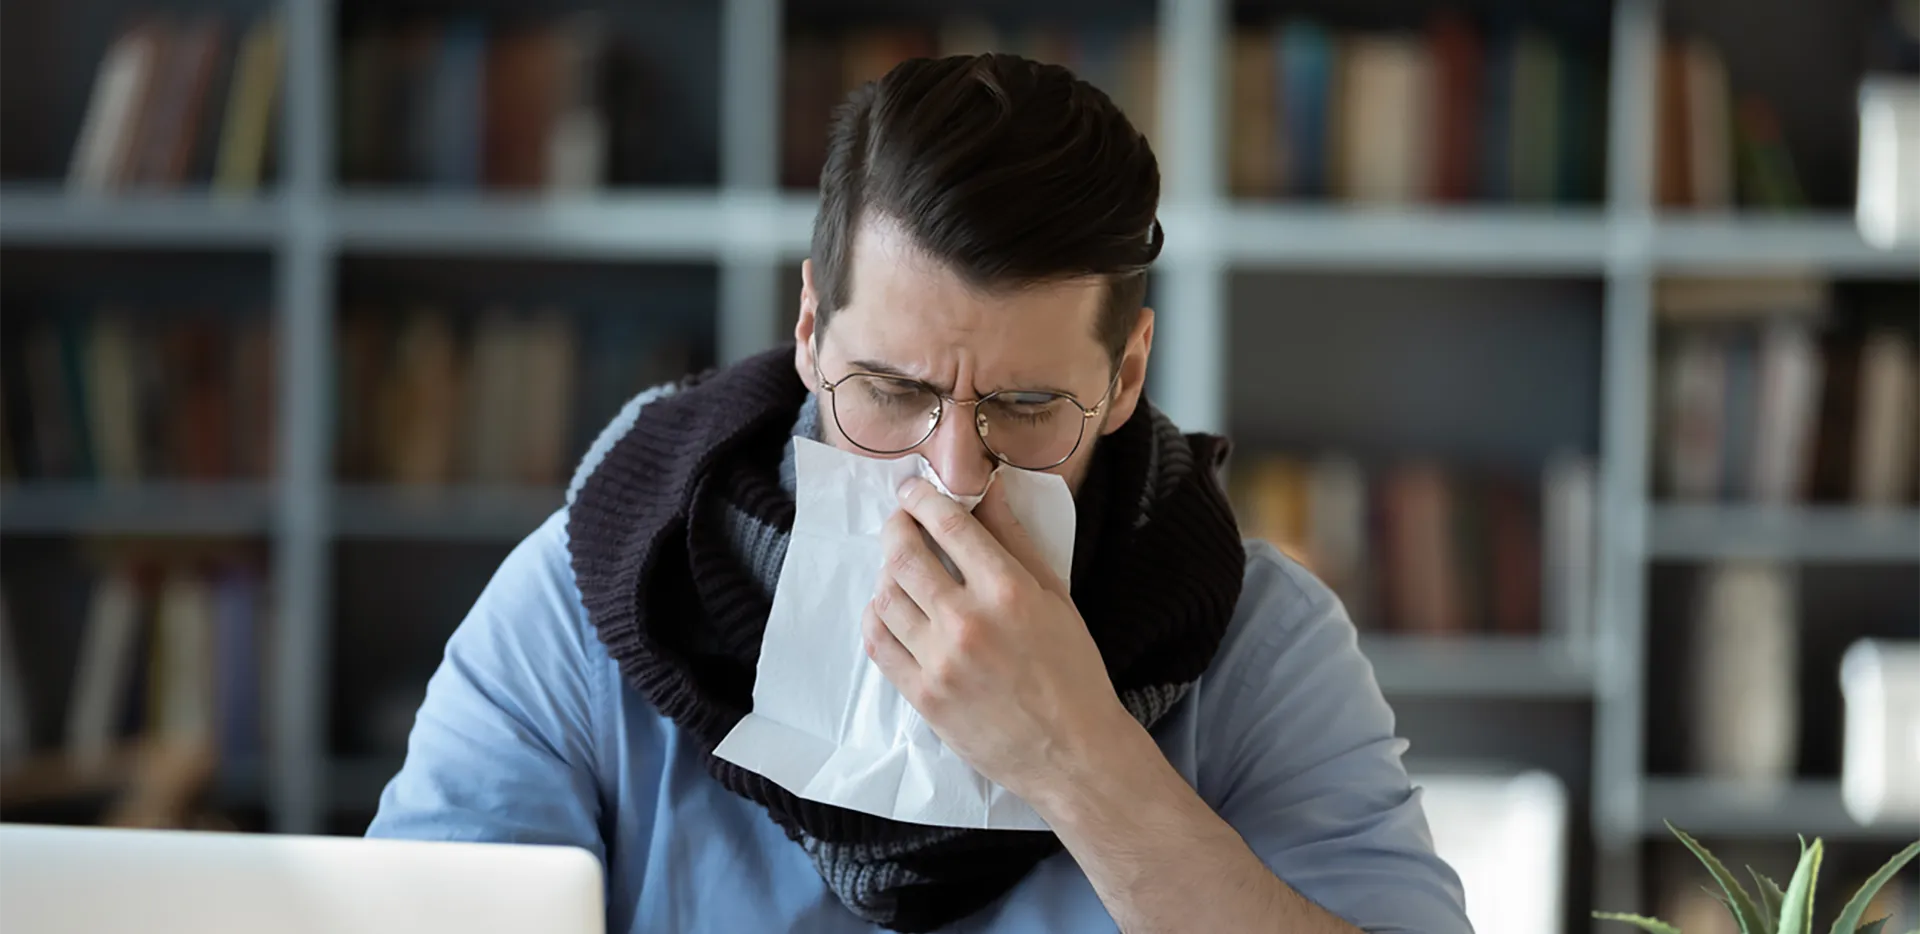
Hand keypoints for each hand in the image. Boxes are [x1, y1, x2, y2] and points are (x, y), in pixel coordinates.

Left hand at [863, 476, 1136, 801]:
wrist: (1072, 752)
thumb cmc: (1072, 670)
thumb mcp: (1055, 596)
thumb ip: (1015, 540)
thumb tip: (987, 489)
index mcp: (1009, 591)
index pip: (949, 525)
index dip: (923, 498)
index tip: (913, 490)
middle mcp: (970, 622)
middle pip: (905, 555)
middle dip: (896, 526)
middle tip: (900, 521)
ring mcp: (941, 661)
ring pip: (885, 597)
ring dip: (886, 573)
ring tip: (900, 570)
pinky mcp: (923, 696)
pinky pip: (878, 643)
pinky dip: (876, 617)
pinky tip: (888, 610)